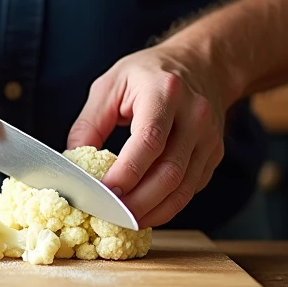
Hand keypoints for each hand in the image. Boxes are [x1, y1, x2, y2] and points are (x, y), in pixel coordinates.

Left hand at [67, 41, 227, 228]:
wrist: (201, 64)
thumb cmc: (148, 74)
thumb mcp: (110, 85)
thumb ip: (89, 124)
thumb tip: (73, 164)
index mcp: (165, 92)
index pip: (149, 141)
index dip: (126, 173)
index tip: (103, 195)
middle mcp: (194, 115)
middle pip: (169, 172)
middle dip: (138, 202)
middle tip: (109, 218)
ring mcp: (209, 137)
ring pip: (183, 188)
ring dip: (153, 211)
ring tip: (124, 222)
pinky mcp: (214, 154)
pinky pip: (191, 189)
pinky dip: (167, 206)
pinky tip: (145, 210)